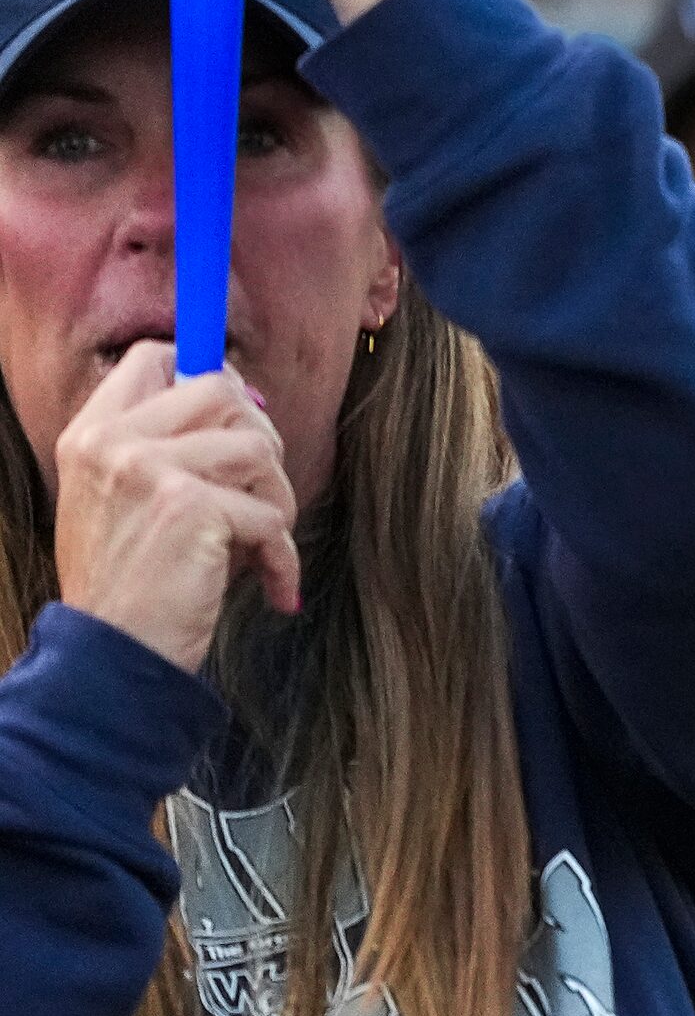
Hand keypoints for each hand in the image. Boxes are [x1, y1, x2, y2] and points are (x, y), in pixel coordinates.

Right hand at [55, 342, 300, 672]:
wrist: (110, 656)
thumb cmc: (129, 585)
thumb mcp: (118, 501)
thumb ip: (160, 448)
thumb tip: (244, 400)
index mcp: (91, 434)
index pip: (153, 358)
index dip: (207, 376)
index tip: (235, 421)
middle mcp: (114, 442)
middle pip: (221, 391)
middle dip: (258, 442)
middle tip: (258, 495)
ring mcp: (149, 470)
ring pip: (259, 449)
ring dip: (277, 502)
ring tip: (259, 545)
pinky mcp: (191, 508)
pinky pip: (271, 516)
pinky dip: (282, 557)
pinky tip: (271, 588)